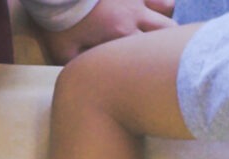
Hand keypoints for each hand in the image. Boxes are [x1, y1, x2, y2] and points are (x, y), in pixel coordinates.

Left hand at [41, 0, 175, 61]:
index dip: (155, 65)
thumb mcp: (63, 51)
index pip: (150, 55)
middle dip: (169, 42)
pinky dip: (157, 1)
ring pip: (167, 7)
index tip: (151, 74)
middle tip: (162, 52)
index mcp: (122, 34)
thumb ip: (81, 67)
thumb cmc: (59, 19)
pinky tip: (151, 7)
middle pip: (168, 30)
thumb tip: (91, 81)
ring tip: (156, 27)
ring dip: (165, 17)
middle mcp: (135, 15)